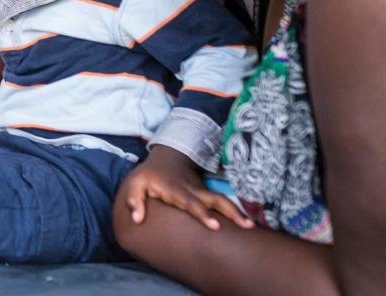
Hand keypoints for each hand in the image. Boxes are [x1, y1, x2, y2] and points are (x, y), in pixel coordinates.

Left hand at [120, 146, 253, 230]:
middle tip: (247, 226)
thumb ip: (134, 200)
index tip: (214, 225)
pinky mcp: (207, 194)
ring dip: (237, 212)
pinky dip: (235, 211)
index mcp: (174, 189)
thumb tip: (137, 219)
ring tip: (252, 227)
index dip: (202, 213)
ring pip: (222, 200)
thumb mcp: (134, 184)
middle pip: (214, 200)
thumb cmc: (148, 176)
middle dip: (230, 212)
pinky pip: (222, 202)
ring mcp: (202, 191)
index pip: (190, 202)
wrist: (165, 159)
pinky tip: (246, 224)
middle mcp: (192, 190)